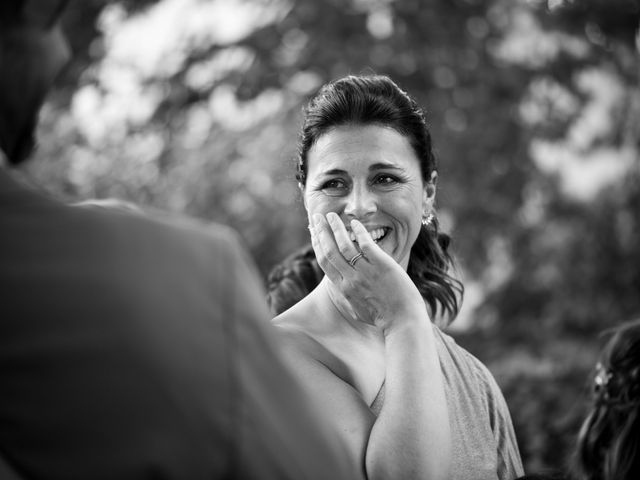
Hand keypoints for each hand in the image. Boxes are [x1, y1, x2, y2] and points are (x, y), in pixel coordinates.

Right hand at [309, 212, 427, 333]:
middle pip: (329, 250)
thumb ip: (348, 300)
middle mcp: (350, 279)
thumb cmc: (383, 319)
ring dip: (335, 227)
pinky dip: (359, 231)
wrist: (403, 321)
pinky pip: (365, 244)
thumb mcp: (358, 312)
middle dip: (321, 231)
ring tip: (331, 214)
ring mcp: (365, 272)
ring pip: (343, 245)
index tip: (314, 232)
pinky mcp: (381, 265)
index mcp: (343, 289)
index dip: (317, 244)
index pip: (324, 262)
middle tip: (316, 216)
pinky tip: (355, 222)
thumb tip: (341, 293)